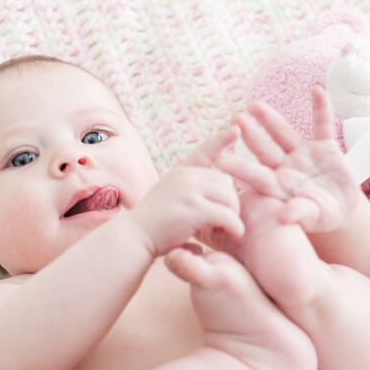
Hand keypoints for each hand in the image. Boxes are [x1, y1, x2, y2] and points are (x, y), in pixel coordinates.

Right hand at [131, 128, 244, 255]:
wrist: (133, 240)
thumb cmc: (152, 228)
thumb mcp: (168, 201)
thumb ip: (188, 195)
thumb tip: (213, 206)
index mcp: (180, 173)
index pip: (204, 151)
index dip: (220, 139)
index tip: (236, 129)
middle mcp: (185, 176)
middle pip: (226, 182)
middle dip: (231, 203)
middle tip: (224, 224)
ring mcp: (189, 191)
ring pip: (230, 198)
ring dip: (233, 217)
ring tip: (224, 231)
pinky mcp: (194, 209)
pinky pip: (227, 216)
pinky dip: (235, 228)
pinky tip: (233, 236)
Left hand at [214, 86, 365, 232]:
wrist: (343, 210)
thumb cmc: (322, 217)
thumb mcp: (313, 216)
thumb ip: (299, 213)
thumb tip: (284, 217)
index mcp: (278, 186)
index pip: (255, 175)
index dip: (238, 167)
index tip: (218, 159)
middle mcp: (286, 167)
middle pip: (265, 149)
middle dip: (251, 134)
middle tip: (234, 118)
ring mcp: (304, 155)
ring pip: (284, 134)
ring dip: (271, 119)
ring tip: (255, 104)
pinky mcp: (325, 147)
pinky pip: (323, 124)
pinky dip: (322, 108)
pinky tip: (317, 90)